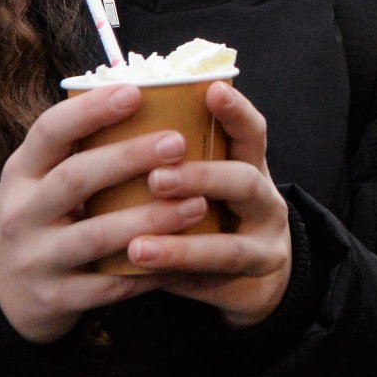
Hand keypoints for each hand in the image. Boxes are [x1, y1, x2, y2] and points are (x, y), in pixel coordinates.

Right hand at [0, 83, 210, 342]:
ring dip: (150, 218)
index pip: (48, 132)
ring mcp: (36, 260)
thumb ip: (77, 148)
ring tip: (197, 203)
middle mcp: (20, 214)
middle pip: (76, 179)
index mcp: (20, 174)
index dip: (90, 110)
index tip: (135, 92)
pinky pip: (109, 284)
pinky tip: (184, 255)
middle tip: (178, 142)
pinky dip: (148, 270)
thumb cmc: (39, 216)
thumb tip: (147, 94)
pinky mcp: (55, 299)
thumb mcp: (39, 179)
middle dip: (129, 158)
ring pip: (97, 236)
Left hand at [129, 81, 292, 328]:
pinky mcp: (253, 287)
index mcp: (252, 167)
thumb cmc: (215, 215)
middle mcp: (266, 202)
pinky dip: (177, 280)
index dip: (236, 111)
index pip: (252, 132)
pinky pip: (213, 286)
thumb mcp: (209, 183)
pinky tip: (145, 277)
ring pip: (230, 247)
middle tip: (155, 178)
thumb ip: (178, 159)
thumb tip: (110, 120)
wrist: (255, 278)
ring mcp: (265, 247)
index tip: (211, 90)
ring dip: (182, 246)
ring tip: (137, 246)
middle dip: (201, 178)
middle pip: (245, 182)